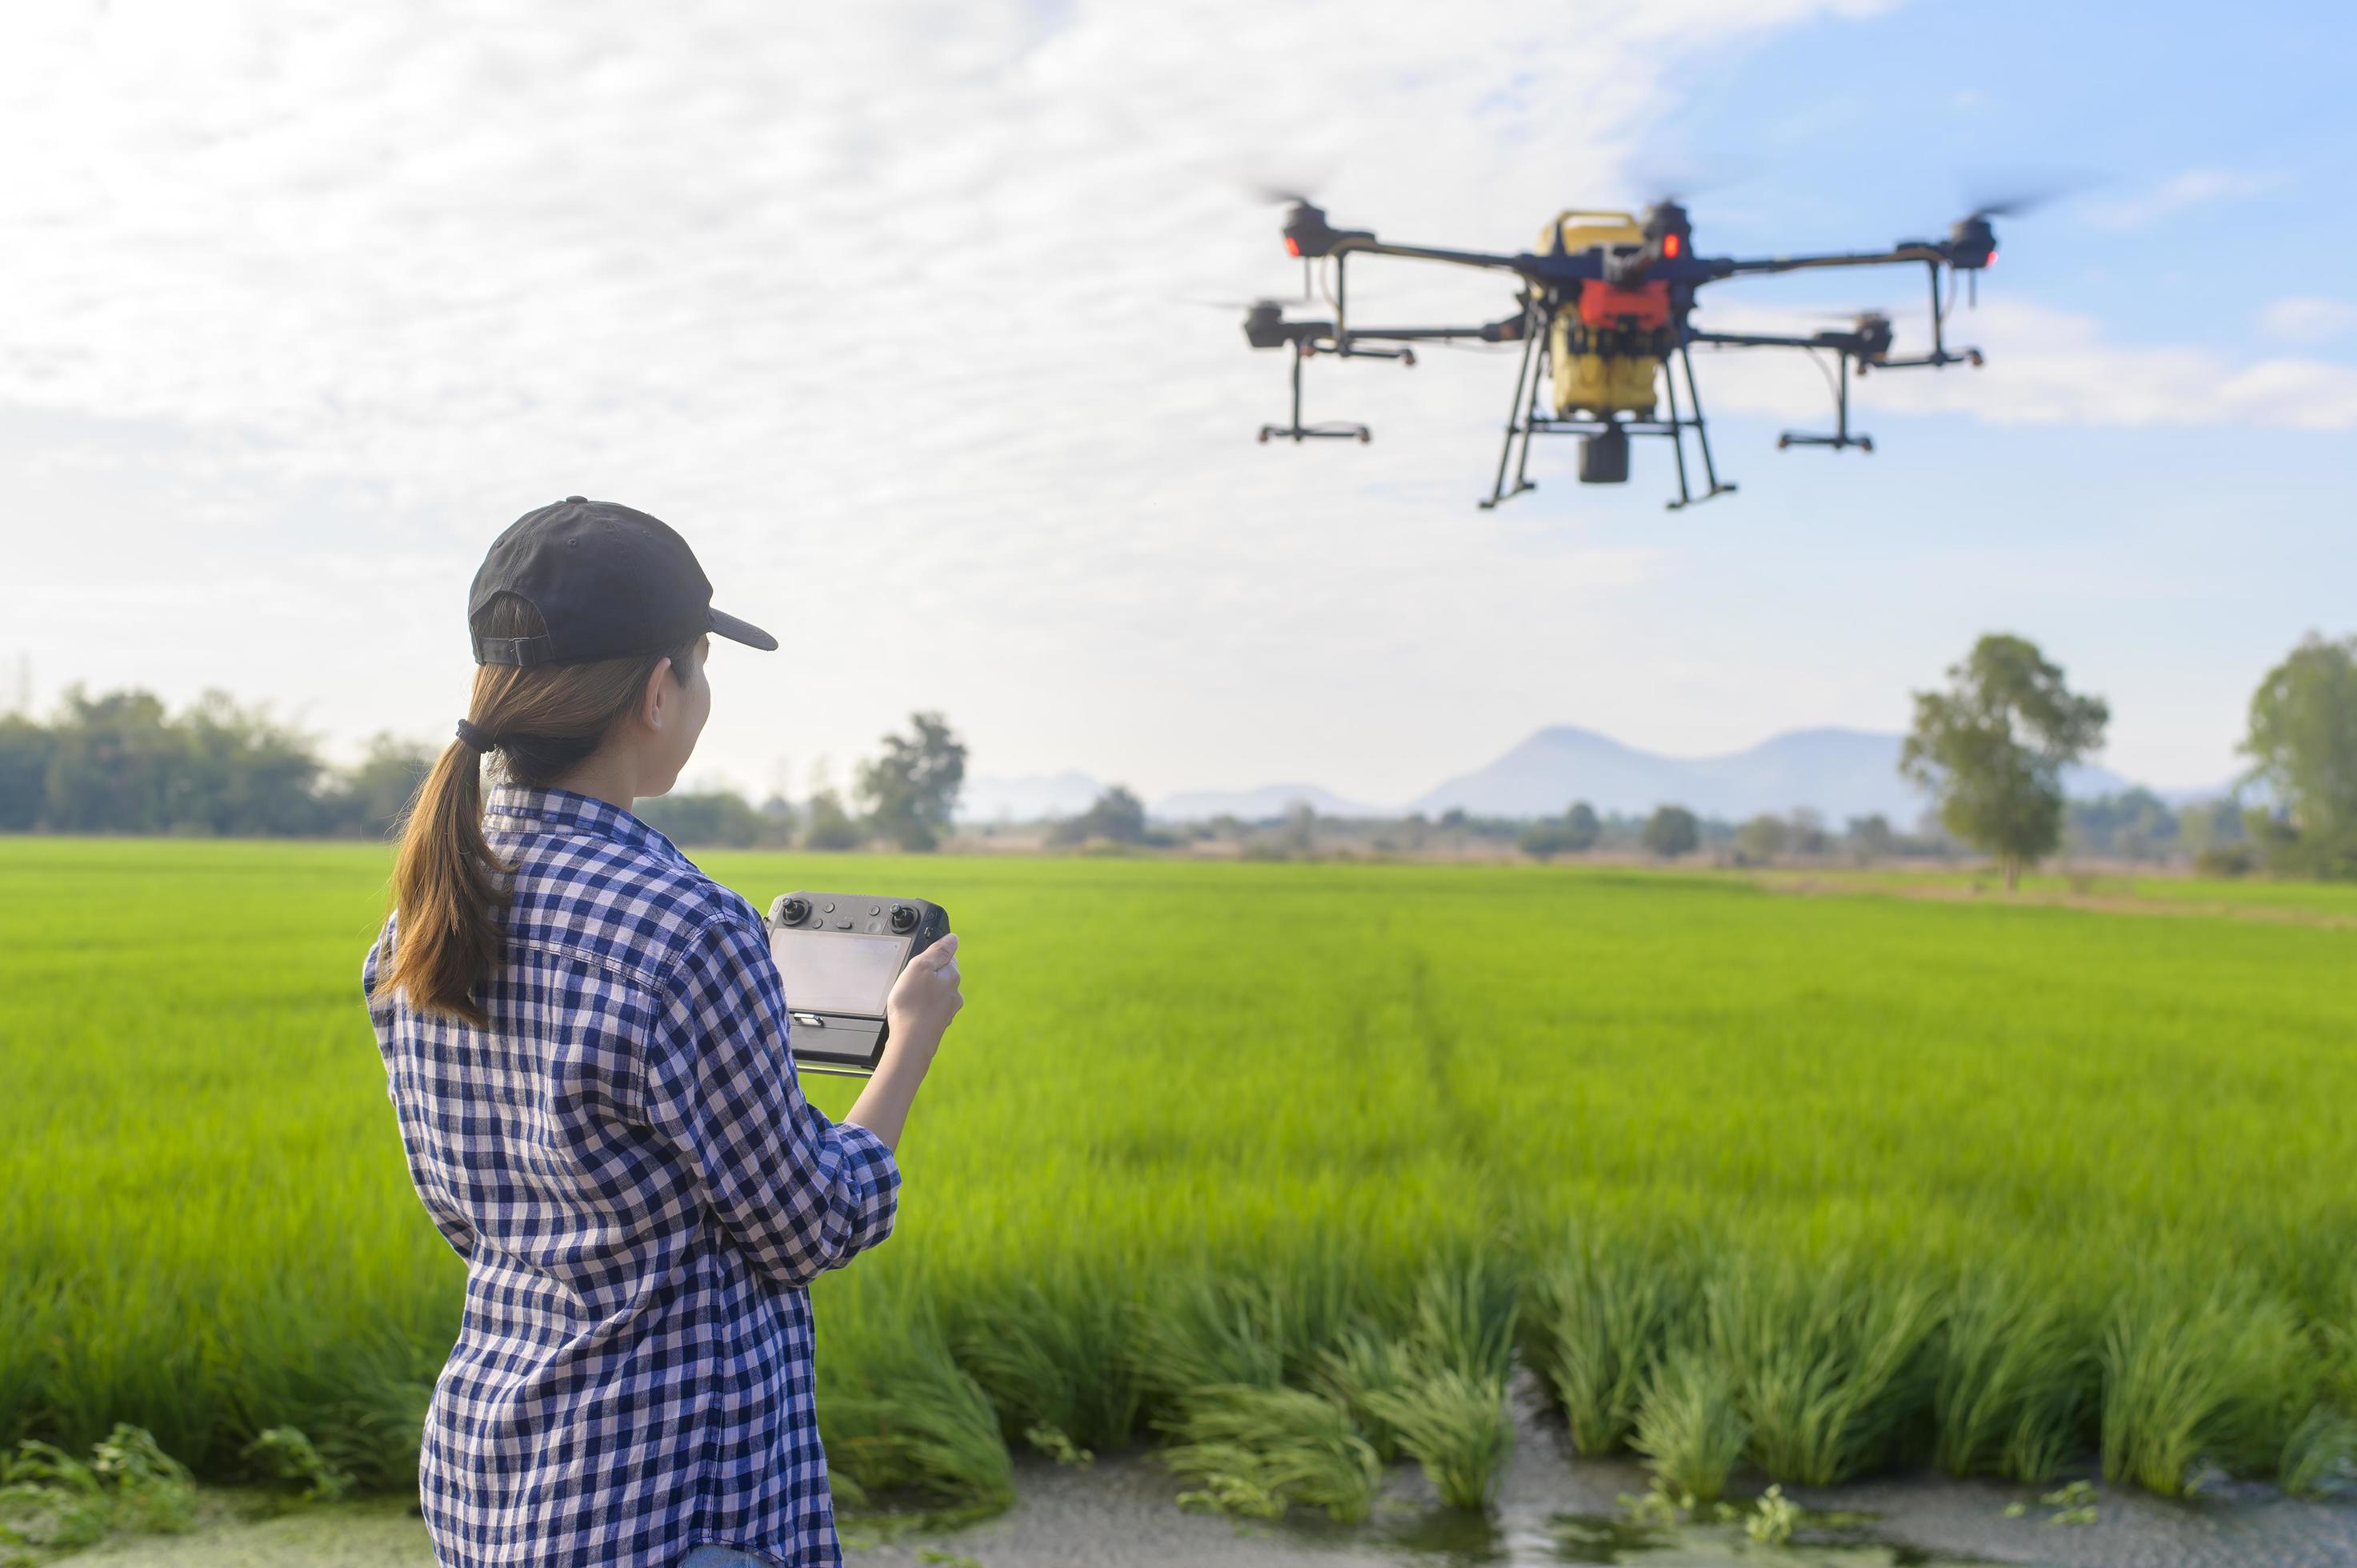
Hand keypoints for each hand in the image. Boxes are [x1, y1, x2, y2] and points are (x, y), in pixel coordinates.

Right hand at [884, 932, 961, 1050]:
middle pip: (940, 975)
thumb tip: (953, 938)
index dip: (930, 957)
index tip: (917, 964)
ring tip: (907, 997)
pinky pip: (928, 1009)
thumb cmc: (912, 1004)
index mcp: (952, 976)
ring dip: (922, 992)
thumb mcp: (920, 966)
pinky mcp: (938, 1023)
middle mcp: (954, 993)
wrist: (910, 1041)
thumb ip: (938, 950)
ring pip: (935, 993)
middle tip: (909, 981)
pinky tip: (910, 1011)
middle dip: (926, 975)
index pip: (947, 956)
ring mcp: (947, 1010)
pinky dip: (920, 1008)